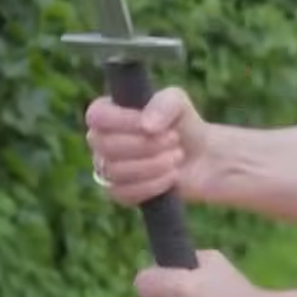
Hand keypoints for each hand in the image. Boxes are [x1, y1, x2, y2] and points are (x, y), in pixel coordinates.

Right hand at [85, 87, 209, 205]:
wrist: (200, 158)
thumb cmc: (183, 124)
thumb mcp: (178, 103)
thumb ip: (163, 104)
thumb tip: (147, 126)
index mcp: (109, 112)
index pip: (96, 116)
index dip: (122, 122)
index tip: (151, 126)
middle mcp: (102, 140)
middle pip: (105, 145)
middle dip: (145, 144)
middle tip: (174, 139)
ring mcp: (108, 168)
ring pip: (114, 171)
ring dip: (152, 164)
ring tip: (177, 156)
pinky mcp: (120, 192)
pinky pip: (123, 193)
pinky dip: (151, 185)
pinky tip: (171, 176)